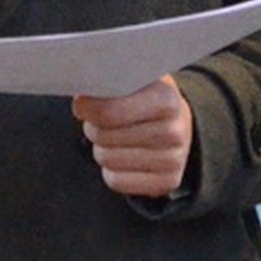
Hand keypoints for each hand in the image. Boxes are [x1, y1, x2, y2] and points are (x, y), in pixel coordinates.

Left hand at [74, 75, 193, 199]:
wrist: (179, 123)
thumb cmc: (146, 98)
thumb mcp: (136, 79)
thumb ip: (110, 80)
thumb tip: (80, 96)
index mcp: (166, 98)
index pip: (108, 111)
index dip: (87, 108)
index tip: (82, 104)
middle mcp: (174, 130)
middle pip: (103, 136)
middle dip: (94, 127)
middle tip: (100, 121)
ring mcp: (173, 159)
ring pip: (107, 159)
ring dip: (102, 148)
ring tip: (113, 137)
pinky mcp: (167, 182)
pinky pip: (116, 181)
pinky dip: (112, 170)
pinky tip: (123, 156)